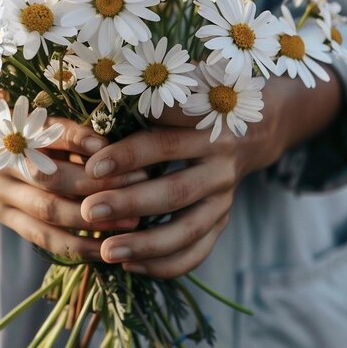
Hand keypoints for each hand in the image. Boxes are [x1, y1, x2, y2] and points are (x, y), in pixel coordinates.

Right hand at [0, 116, 147, 260]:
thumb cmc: (42, 133)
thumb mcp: (58, 125)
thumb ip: (80, 136)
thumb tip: (115, 150)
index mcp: (19, 128)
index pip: (51, 132)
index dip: (79, 140)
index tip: (110, 147)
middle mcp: (4, 160)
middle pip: (50, 175)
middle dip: (96, 183)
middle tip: (138, 184)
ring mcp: (1, 191)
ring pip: (48, 210)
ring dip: (92, 219)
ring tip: (130, 221)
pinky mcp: (5, 217)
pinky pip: (44, 238)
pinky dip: (77, 245)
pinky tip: (106, 248)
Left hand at [80, 74, 341, 277]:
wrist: (257, 123)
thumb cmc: (202, 98)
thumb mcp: (186, 82)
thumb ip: (153, 91)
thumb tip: (103, 88)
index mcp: (207, 122)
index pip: (165, 139)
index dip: (128, 154)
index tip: (91, 165)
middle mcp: (221, 160)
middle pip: (175, 189)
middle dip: (129, 203)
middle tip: (89, 211)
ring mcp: (225, 194)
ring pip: (188, 227)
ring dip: (147, 244)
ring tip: (107, 252)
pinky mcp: (224, 217)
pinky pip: (198, 250)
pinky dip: (166, 263)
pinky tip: (131, 265)